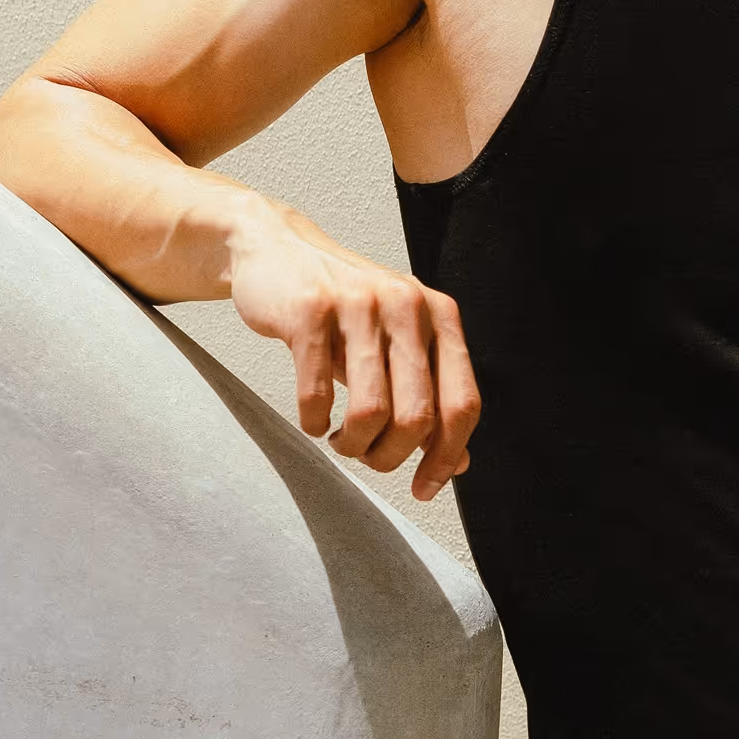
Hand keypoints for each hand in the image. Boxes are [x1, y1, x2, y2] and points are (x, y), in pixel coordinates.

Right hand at [227, 202, 479, 503]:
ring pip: (371, 412)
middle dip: (390, 456)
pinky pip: (317, 393)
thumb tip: (457, 465)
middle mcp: (409, 305)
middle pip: (418, 418)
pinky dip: (313, 422)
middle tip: (368, 459)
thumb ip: (431, 399)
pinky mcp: (310, 310)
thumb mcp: (397, 346)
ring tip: (341, 442)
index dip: (446, 457)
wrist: (276, 248)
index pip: (462, 404)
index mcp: (441, 316)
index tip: (423, 489)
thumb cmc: (344, 310)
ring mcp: (360, 303)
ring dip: (353, 445)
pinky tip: (313, 420)